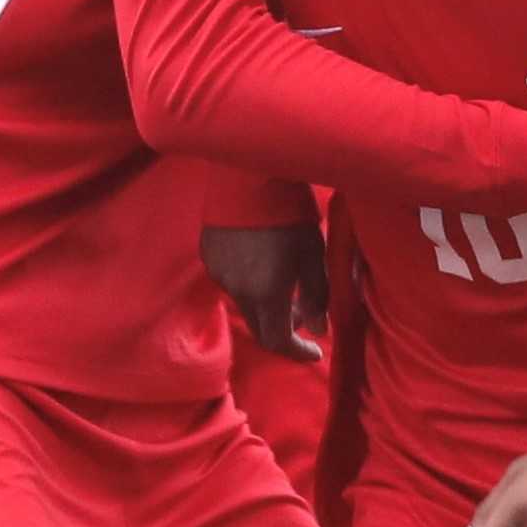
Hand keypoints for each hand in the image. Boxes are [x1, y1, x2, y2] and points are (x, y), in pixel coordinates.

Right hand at [199, 217, 327, 361]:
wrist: (250, 174)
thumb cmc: (291, 214)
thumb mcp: (314, 256)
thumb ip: (317, 297)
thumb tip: (317, 328)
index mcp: (266, 294)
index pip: (278, 341)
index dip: (297, 352)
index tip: (316, 352)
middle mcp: (237, 290)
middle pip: (259, 327)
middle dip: (283, 329)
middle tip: (303, 316)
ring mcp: (218, 272)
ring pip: (244, 302)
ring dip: (266, 303)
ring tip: (284, 282)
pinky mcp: (209, 253)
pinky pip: (230, 279)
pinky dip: (249, 282)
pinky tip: (262, 261)